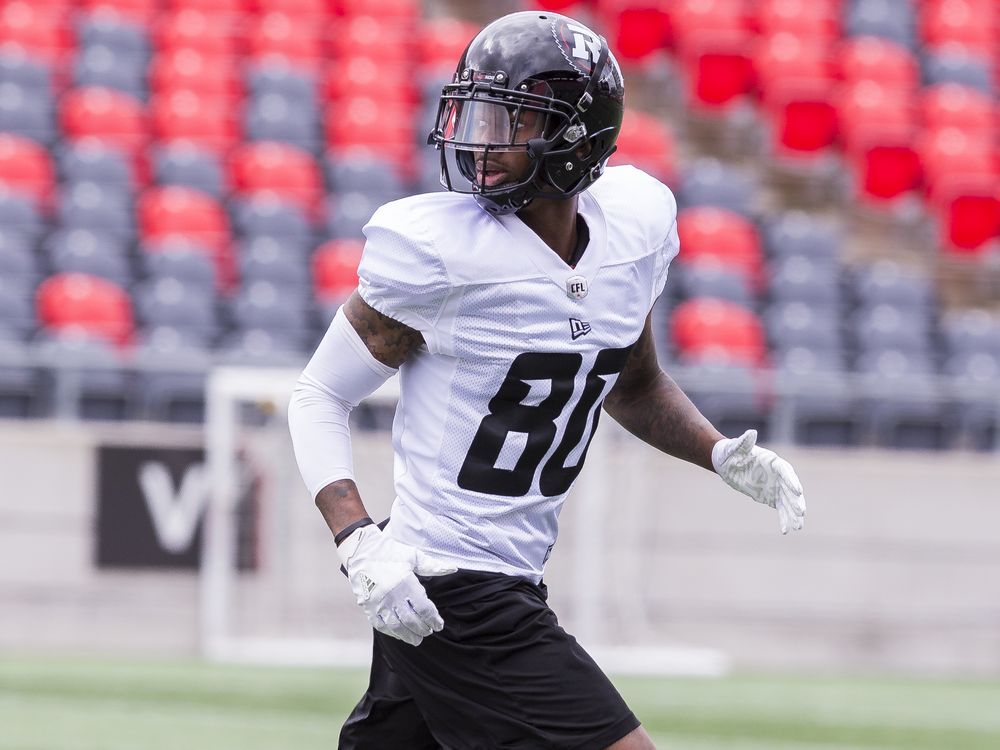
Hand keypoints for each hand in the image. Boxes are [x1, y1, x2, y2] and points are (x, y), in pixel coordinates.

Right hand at [337, 524, 456, 645]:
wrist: (361, 551)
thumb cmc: (389, 552)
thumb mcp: (413, 556)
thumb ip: (432, 566)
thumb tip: (453, 569)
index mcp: (405, 583)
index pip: (424, 609)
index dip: (433, 620)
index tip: (439, 625)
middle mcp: (392, 596)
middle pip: (412, 620)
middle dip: (423, 629)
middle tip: (429, 632)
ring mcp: (379, 603)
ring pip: (396, 626)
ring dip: (408, 635)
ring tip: (417, 639)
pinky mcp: (368, 607)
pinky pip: (380, 625)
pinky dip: (391, 632)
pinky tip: (399, 634)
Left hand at [712, 430, 805, 533]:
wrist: (727, 462)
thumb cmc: (732, 452)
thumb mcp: (735, 447)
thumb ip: (744, 442)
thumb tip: (751, 432)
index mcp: (773, 462)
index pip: (786, 472)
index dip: (791, 481)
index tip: (797, 491)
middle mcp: (778, 475)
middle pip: (790, 489)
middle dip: (796, 501)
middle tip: (801, 512)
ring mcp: (776, 487)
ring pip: (788, 502)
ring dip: (793, 514)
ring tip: (799, 526)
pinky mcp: (771, 496)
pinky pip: (780, 509)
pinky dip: (784, 519)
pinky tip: (787, 530)